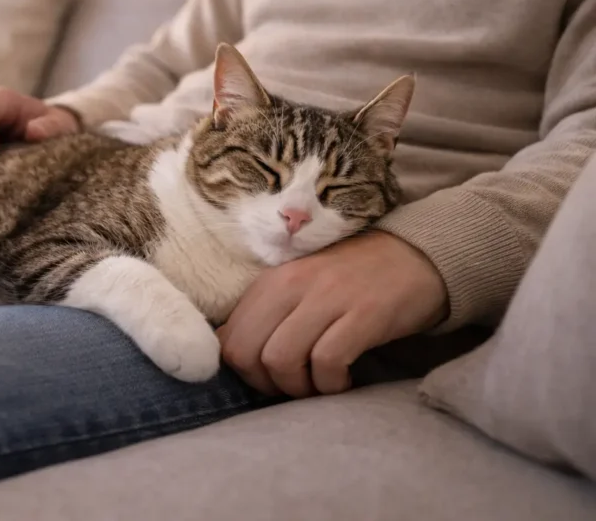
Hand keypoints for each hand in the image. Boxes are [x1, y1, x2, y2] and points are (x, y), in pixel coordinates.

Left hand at [216, 231, 447, 397]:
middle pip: (247, 353)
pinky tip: (345, 381)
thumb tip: (229, 347)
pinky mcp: (363, 314)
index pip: (228, 339)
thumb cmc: (350, 279)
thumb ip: (264, 313)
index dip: (245, 371)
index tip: (271, 377)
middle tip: (295, 386)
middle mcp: (291, 285)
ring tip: (320, 385)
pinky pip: (327, 362)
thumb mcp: (296, 287)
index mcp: (270, 282)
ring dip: (298, 387)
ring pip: (281, 360)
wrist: (414, 255)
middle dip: (266, 384)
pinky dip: (332, 384)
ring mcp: (327, 298)